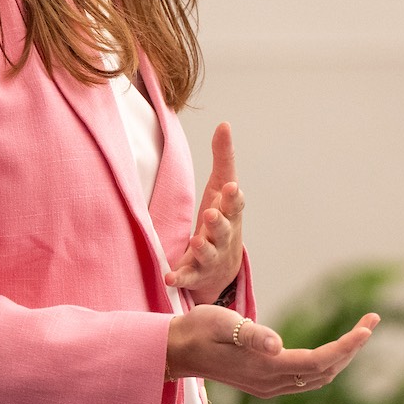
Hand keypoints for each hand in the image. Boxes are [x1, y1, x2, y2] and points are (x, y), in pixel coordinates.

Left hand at [166, 122, 245, 300]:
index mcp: (229, 215)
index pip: (234, 205)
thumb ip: (223, 158)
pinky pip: (187, 277)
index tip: (230, 187)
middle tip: (211, 213)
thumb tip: (224, 124)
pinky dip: (179, 278)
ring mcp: (209, 258)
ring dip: (203, 247)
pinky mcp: (194, 275)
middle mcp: (223, 237)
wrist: (222, 269)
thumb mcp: (220, 189)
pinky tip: (168, 278)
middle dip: (219, 222)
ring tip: (196, 240)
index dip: (233, 198)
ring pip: (208, 253)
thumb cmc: (220, 220)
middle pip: (224, 230)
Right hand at [168, 304, 379, 398]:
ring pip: (318, 376)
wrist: (175, 351)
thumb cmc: (197, 330)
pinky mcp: (265, 384)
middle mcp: (271, 382)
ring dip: (342, 356)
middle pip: (325, 370)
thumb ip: (250, 335)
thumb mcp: (221, 324)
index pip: (318, 361)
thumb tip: (278, 344)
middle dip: (352, 347)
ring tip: (361, 331)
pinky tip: (335, 348)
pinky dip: (327, 362)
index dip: (347, 345)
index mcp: (264, 367)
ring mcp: (268, 386)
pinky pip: (306, 377)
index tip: (368, 326)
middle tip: (372, 320)